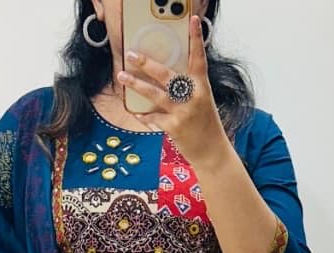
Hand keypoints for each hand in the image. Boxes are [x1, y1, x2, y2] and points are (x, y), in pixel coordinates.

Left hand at [118, 14, 225, 166]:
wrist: (212, 151)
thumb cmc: (205, 124)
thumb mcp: (202, 101)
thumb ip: (187, 87)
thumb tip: (164, 76)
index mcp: (201, 86)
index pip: (199, 58)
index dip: (196, 38)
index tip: (193, 20)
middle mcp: (193, 96)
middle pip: (166, 75)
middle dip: (146, 64)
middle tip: (131, 55)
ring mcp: (183, 112)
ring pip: (155, 94)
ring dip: (136, 85)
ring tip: (122, 77)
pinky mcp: (174, 127)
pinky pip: (153, 118)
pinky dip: (143, 115)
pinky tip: (135, 112)